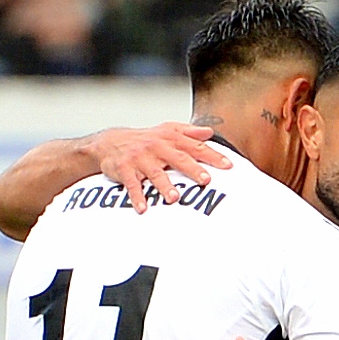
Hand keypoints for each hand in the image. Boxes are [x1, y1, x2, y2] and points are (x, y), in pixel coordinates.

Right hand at [87, 122, 231, 212]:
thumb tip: (210, 132)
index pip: (195, 147)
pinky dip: (137, 197)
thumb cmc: (145, 140)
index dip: (213, 156)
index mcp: (170, 139)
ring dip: (165, 185)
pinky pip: (132, 185)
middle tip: (205, 181)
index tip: (228, 166)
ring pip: (155, 173)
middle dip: (192, 169)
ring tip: (174, 198)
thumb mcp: (167, 131)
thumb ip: (189, 132)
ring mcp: (140, 158)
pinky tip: (143, 208)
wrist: (110, 142)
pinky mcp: (125, 170)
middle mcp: (157, 147)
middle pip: (178, 158)